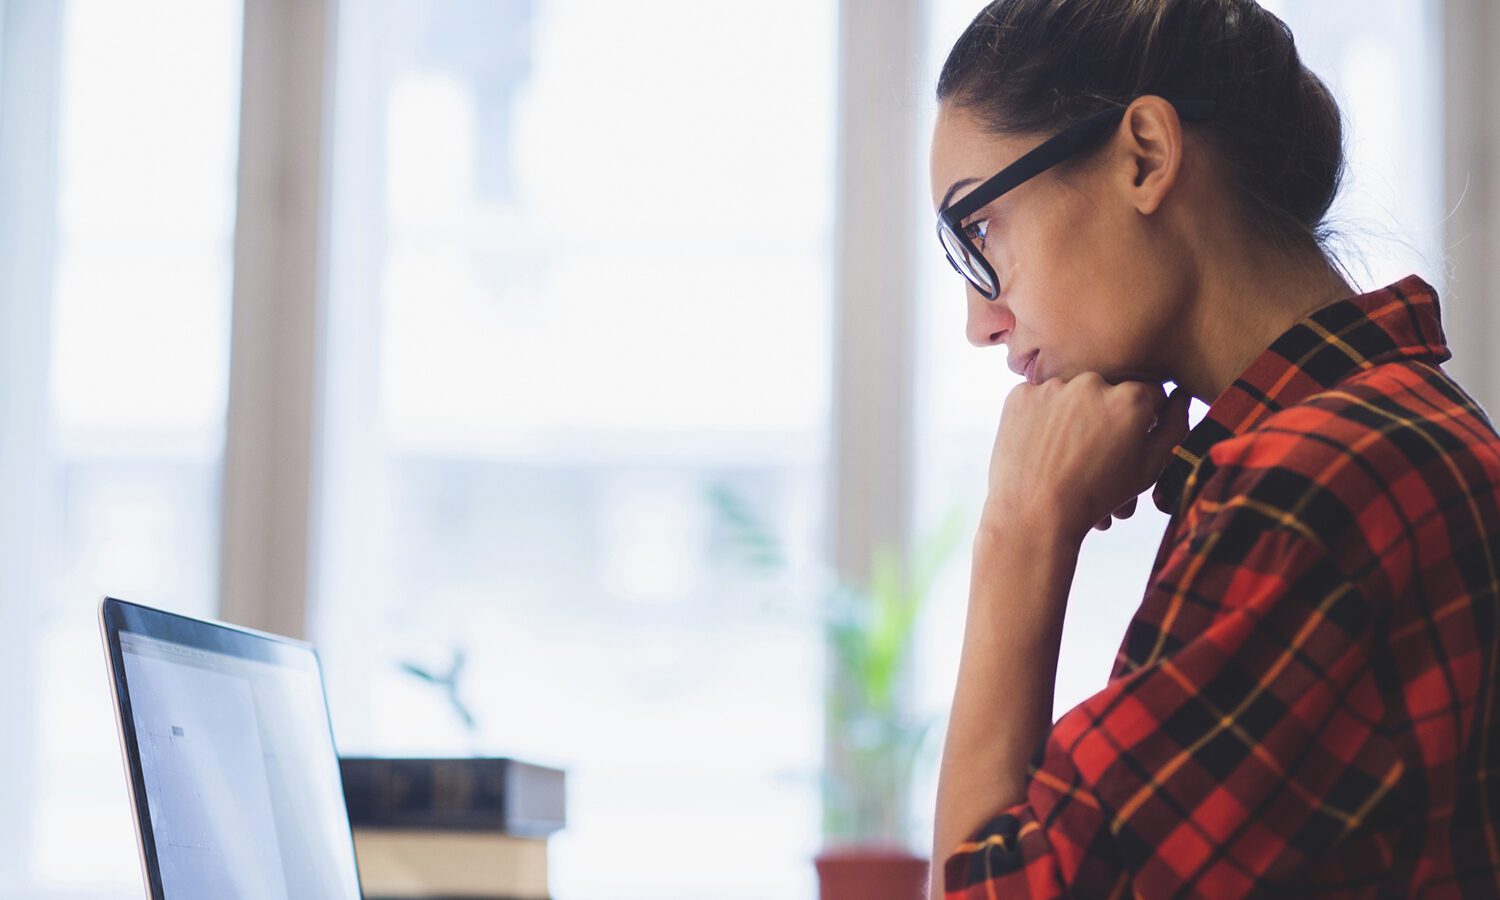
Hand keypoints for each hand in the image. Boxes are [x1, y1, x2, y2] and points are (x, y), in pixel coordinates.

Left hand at [981, 372, 1191, 543]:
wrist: (1035, 515)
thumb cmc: (1096, 496)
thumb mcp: (1148, 468)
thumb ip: (1173, 428)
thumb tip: (1181, 396)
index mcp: (1132, 398)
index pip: (1149, 394)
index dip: (1141, 420)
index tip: (1127, 441)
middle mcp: (1093, 382)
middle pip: (1108, 390)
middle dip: (1105, 415)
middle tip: (1093, 452)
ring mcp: (1053, 386)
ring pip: (1071, 392)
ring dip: (1072, 414)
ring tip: (1066, 453)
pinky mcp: (1020, 394)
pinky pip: (1038, 398)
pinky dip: (1040, 416)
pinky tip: (1042, 446)